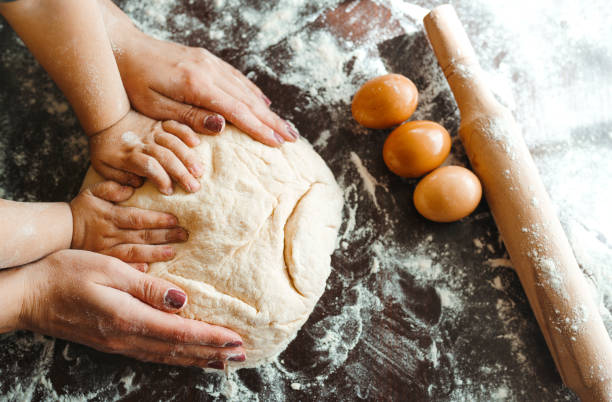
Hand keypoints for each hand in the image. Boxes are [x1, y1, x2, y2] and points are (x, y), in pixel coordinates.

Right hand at [17, 250, 245, 368]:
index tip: (236, 340)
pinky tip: (186, 355)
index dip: (211, 337)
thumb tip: (181, 300)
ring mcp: (119, 343)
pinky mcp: (113, 342)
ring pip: (167, 356)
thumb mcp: (109, 270)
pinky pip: (153, 354)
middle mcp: (127, 338)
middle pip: (179, 349)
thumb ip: (147, 287)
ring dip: (198, 358)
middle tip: (241, 354)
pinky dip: (176, 357)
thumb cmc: (66, 273)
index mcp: (129, 319)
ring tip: (223, 360)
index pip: (181, 332)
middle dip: (212, 352)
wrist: (28, 294)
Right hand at [70, 180, 187, 265]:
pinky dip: (133, 270)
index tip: (176, 219)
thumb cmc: (81, 210)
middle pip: (141, 236)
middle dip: (165, 235)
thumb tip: (131, 188)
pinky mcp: (103, 264)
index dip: (157, 219)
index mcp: (110, 216)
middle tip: (185, 235)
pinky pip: (120, 268)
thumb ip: (111, 187)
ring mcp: (106, 251)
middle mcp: (110, 234)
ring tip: (173, 252)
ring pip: (134, 253)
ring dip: (155, 253)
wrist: (58, 231)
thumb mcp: (92, 193)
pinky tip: (147, 271)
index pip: (137, 218)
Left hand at [89, 110, 203, 194]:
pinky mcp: (160, 124)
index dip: (160, 178)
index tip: (169, 192)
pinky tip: (196, 143)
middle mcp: (144, 143)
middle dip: (181, 173)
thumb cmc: (107, 148)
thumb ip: (119, 177)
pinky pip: (174, 125)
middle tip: (194, 187)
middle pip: (165, 157)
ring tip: (199, 171)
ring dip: (188, 157)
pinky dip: (186, 132)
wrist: (107, 118)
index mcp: (129, 155)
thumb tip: (138, 184)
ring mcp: (153, 132)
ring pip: (173, 143)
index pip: (148, 166)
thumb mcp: (103, 166)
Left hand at [114, 28, 298, 145]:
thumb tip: (223, 125)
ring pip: (246, 89)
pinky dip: (252, 93)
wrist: (122, 47)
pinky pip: (236, 78)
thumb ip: (190, 116)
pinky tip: (263, 103)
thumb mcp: (156, 106)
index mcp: (197, 84)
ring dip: (267, 110)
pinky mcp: (206, 60)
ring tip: (284, 126)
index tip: (278, 143)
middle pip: (248, 100)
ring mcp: (209, 62)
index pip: (237, 111)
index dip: (260, 129)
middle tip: (293, 139)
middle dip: (272, 121)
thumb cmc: (133, 82)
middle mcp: (208, 70)